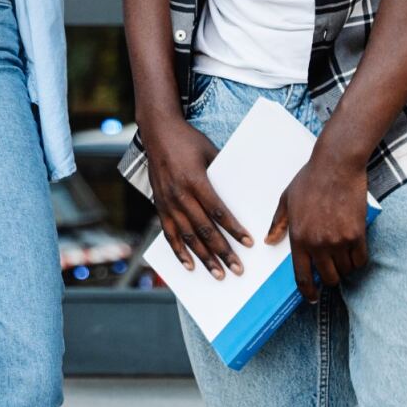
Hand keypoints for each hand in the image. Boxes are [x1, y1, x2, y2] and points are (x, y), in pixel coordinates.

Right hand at [143, 114, 253, 279]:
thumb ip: (222, 176)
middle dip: (223, 252)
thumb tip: (243, 197)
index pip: (218, 212)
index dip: (234, 230)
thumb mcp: (211, 153)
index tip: (249, 244)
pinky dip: (178, 251)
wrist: (158, 132)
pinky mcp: (159, 205)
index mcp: (195, 180)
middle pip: (205, 230)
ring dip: (204, 257)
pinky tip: (189, 265)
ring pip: (187, 236)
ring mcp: (168, 202)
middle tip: (238, 270)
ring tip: (218, 274)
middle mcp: (180, 194)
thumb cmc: (188, 140)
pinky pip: (169, 233)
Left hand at [267, 146, 370, 302]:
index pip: (302, 275)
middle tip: (332, 272)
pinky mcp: (357, 234)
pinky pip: (361, 260)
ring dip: (345, 269)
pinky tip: (355, 254)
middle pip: (329, 277)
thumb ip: (278, 224)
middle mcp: (318, 243)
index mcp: (298, 237)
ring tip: (343, 258)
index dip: (308, 292)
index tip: (313, 299)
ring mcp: (339, 240)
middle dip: (331, 279)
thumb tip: (269, 242)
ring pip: (346, 271)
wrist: (336, 165)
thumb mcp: (286, 200)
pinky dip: (358, 260)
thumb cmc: (309, 180)